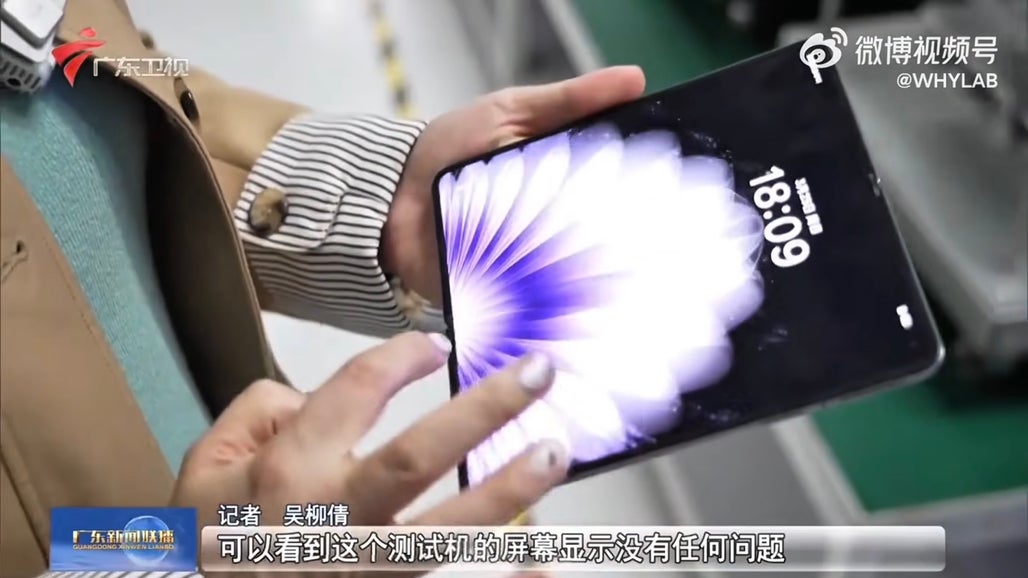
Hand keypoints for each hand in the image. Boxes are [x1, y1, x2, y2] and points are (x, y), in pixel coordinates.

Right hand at [172, 332, 565, 575]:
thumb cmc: (208, 533)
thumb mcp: (209, 457)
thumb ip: (266, 407)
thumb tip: (323, 394)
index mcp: (288, 470)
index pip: (357, 392)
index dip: (404, 356)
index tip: (436, 346)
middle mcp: (330, 517)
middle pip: (416, 458)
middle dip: (482, 411)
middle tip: (538, 372)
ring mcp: (360, 566)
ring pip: (442, 532)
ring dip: (505, 493)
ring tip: (552, 452)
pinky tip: (543, 565)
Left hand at [383, 66, 646, 304]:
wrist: (388, 197)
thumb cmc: (451, 149)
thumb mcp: (510, 112)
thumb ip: (569, 100)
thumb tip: (635, 79)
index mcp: (565, 181)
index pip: (617, 187)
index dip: (641, 186)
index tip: (667, 181)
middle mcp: (557, 225)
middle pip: (606, 235)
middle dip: (625, 234)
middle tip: (652, 232)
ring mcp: (535, 264)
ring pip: (580, 273)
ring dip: (593, 270)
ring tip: (621, 269)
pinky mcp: (511, 299)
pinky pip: (542, 305)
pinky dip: (556, 304)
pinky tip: (579, 299)